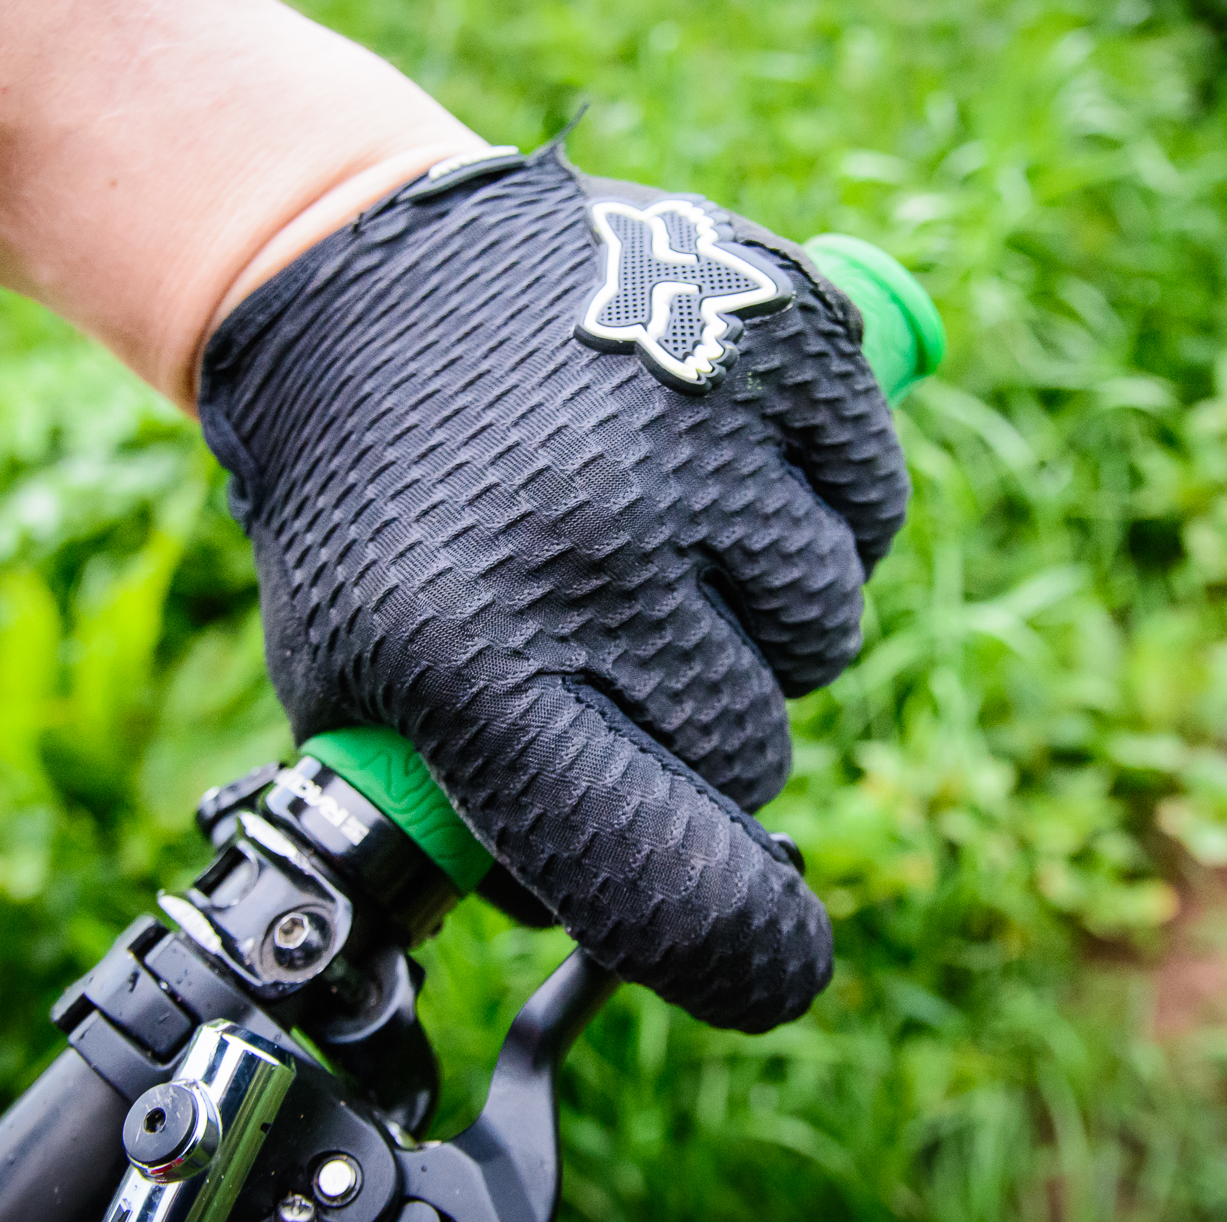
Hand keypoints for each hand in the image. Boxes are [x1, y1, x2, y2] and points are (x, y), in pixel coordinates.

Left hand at [198, 142, 907, 1031]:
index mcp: (467, 658)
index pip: (660, 880)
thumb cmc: (372, 506)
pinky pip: (870, 508)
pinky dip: (812, 506)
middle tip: (609, 629)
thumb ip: (486, 822)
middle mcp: (590, 548)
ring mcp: (697, 428)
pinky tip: (703, 452)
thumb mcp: (356, 681)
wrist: (365, 271)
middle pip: (754, 752)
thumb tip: (641, 927)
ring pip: (821, 631)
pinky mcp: (779, 336)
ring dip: (755, 611)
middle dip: (699, 721)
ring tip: (644, 523)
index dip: (739, 952)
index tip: (771, 955)